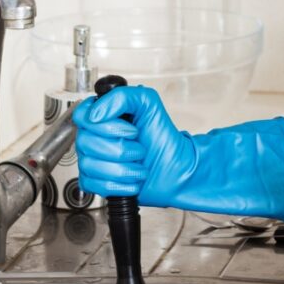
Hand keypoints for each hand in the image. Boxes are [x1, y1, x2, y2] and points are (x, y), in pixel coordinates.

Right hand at [73, 86, 283, 220]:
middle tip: (145, 150)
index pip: (84, 119)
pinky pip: (98, 185)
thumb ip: (126, 96)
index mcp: (111, 123)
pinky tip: (138, 179)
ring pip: (94, 164)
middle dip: (123, 146)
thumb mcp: (152, 107)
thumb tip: (104, 100)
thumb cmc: (179, 142)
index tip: (131, 130)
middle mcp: (105, 144)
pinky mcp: (116, 187)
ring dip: (126, 165)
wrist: (199, 172)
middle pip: (89, 143)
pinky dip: (121, 182)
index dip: (109, 126)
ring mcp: (108, 166)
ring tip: (145, 164)